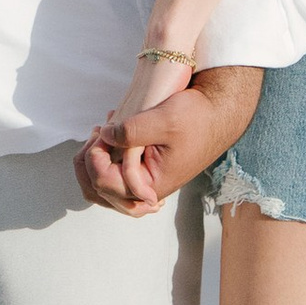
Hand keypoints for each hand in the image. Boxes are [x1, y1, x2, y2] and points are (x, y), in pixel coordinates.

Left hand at [75, 64, 264, 216]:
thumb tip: (104, 136)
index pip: (105, 184)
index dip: (94, 157)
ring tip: (100, 132)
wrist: (217, 113)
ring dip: (93, 159)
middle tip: (97, 131)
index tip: (101, 131)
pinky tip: (109, 132)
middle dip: (88, 160)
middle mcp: (144, 189)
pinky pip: (112, 174)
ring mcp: (142, 180)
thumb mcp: (163, 120)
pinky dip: (103, 156)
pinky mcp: (143, 169)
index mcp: (150, 185)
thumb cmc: (196, 117)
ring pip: (101, 186)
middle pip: (97, 191)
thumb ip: (131, 131)